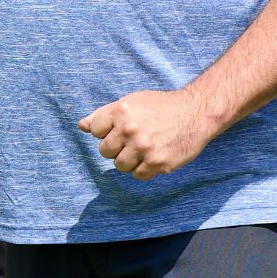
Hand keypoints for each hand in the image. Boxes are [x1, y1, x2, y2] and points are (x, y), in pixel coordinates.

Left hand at [78, 88, 221, 180]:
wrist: (196, 113)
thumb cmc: (162, 106)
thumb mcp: (132, 102)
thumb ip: (104, 114)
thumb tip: (81, 126)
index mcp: (121, 111)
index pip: (95, 131)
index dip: (107, 131)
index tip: (120, 128)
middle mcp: (130, 130)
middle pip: (105, 151)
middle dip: (116, 147)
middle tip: (133, 140)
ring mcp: (144, 148)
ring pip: (119, 166)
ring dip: (128, 160)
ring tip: (142, 150)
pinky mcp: (157, 164)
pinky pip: (138, 175)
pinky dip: (143, 169)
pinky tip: (153, 157)